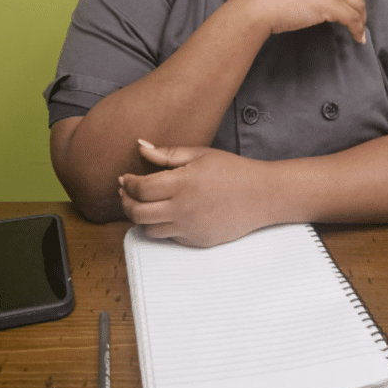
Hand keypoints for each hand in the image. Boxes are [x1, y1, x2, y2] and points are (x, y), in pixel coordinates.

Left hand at [118, 142, 273, 246]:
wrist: (262, 195)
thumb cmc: (233, 170)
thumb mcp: (201, 154)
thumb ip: (167, 153)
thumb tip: (140, 146)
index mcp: (182, 184)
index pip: (140, 189)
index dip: (128, 184)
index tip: (125, 178)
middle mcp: (182, 209)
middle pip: (137, 213)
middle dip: (126, 202)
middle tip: (126, 193)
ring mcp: (189, 228)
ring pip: (149, 230)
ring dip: (141, 218)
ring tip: (144, 205)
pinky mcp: (196, 241)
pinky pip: (169, 237)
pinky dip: (162, 227)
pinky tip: (167, 214)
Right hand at [243, 0, 366, 43]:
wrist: (263, 4)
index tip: (349, 5)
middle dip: (357, 7)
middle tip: (356, 21)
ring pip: (357, 5)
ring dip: (361, 20)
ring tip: (359, 32)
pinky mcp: (333, 5)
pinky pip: (353, 19)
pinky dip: (358, 29)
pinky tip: (357, 38)